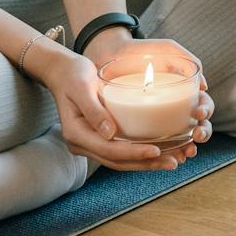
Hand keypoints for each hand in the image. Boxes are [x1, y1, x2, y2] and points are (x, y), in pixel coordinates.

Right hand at [30, 47, 213, 170]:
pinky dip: (140, 154)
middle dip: (147, 163)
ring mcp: (90, 143)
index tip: (158, 151)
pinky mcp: (98, 138)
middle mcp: (82, 144)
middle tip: (174, 161)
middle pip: (118, 161)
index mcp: (76, 134)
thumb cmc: (73, 74)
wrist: (61, 72)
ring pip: (121, 160)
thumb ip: (94, 110)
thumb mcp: (82, 87)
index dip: (135, 153)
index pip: (110, 151)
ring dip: (147, 163)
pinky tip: (160, 151)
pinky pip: (121, 151)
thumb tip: (110, 133)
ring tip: (174, 160)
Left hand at [101, 38, 215, 157]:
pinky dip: (166, 154)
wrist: (110, 55)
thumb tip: (203, 86)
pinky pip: (155, 145)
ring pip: (180, 139)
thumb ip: (185, 60)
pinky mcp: (141, 128)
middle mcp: (174, 107)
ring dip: (188, 148)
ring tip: (187, 153)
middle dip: (203, 133)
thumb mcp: (166, 49)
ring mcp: (159, 119)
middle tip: (197, 136)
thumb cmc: (140, 51)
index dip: (207, 111)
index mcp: (184, 90)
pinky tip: (170, 158)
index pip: (204, 104)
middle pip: (197, 125)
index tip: (199, 113)